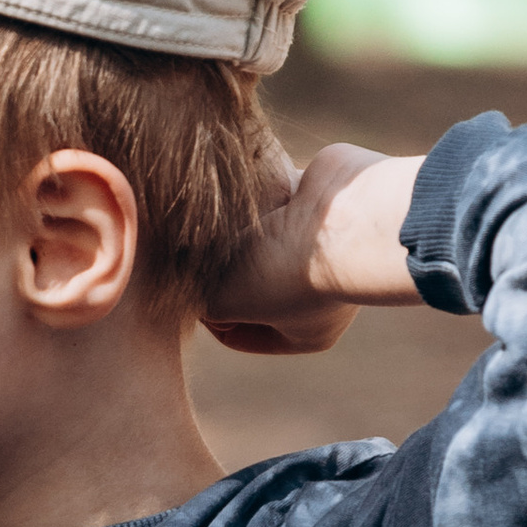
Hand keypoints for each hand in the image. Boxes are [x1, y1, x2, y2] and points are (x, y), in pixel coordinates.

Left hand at [201, 145, 423, 355]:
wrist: (345, 216)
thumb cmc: (286, 269)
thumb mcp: (223, 300)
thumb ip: (195, 292)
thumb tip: (182, 267)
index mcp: (306, 331)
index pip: (237, 332)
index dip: (207, 318)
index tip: (195, 294)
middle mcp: (317, 289)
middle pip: (247, 283)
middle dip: (222, 268)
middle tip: (201, 252)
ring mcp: (319, 244)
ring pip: (258, 240)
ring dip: (237, 229)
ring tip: (226, 221)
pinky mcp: (317, 200)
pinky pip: (273, 201)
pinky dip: (257, 197)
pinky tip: (249, 194)